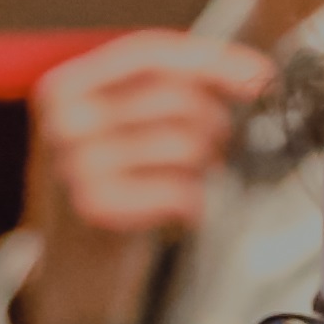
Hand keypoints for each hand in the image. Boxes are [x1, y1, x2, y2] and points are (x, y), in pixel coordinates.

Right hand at [14, 29, 276, 323]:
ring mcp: (75, 167)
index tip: (259, 75)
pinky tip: (183, 211)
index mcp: (65, 86)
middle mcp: (63, 122)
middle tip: (217, 148)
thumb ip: (168, 89)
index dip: (212, 60)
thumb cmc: (111, 186)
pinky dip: (194, 202)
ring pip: (184, 143)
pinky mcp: (96, 209)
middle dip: (215, 122)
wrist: (71, 269)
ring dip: (206, 165)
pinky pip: (179, 190)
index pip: (149, 54)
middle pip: (175, 97)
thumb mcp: (119, 126)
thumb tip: (253, 73)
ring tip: (193, 180)